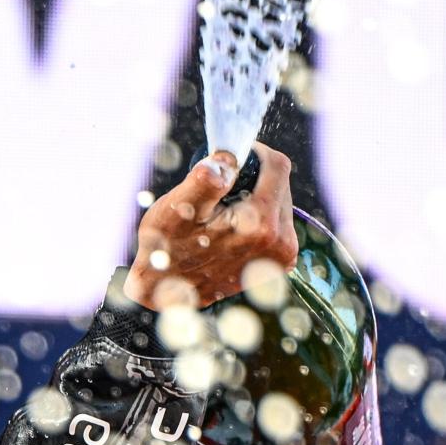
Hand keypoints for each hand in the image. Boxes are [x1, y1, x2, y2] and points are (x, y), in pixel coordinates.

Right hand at [123, 142, 299, 309]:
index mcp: (261, 224)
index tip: (229, 158)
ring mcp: (282, 256)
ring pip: (279, 203)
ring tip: (221, 213)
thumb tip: (228, 158)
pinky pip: (277, 224)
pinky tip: (231, 228)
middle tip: (218, 191)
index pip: (277, 166)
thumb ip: (205, 181)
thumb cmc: (166, 248)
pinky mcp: (278, 264)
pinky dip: (257, 218)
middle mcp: (281, 242)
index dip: (254, 154)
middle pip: (281, 184)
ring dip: (255, 198)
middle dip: (253, 179)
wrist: (163, 290)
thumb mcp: (177, 209)